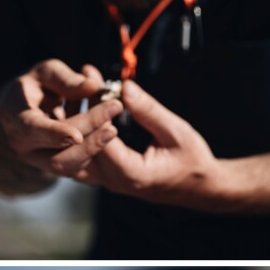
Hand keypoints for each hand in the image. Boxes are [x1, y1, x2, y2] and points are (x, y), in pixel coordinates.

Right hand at [0, 60, 122, 195]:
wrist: (21, 110)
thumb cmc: (34, 86)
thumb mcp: (45, 73)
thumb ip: (66, 79)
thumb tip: (93, 86)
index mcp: (15, 116)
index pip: (32, 129)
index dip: (54, 133)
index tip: (76, 136)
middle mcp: (22, 144)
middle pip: (56, 151)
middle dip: (87, 134)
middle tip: (114, 109)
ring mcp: (36, 159)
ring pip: (66, 165)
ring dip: (93, 148)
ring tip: (112, 127)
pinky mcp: (51, 166)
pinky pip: (73, 167)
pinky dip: (91, 151)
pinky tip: (104, 132)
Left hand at [76, 78, 218, 208]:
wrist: (196, 187)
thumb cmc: (191, 160)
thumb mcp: (175, 131)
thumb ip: (148, 111)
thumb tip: (125, 87)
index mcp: (131, 173)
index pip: (101, 141)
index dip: (94, 111)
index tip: (93, 84)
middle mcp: (113, 181)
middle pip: (80, 148)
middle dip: (78, 112)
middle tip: (79, 82)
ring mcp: (106, 181)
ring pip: (73, 156)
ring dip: (72, 125)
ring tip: (73, 95)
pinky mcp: (104, 177)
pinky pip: (80, 158)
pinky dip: (76, 135)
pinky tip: (77, 111)